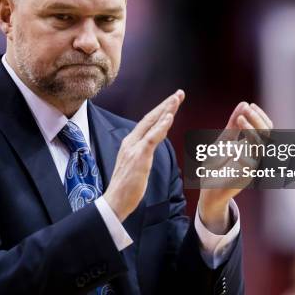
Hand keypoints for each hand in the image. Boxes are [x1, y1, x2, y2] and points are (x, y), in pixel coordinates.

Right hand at [103, 90, 184, 221]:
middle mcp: (131, 142)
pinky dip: (161, 126)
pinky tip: (169, 117)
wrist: (115, 201)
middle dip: (166, 104)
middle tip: (179, 93)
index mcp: (131, 143)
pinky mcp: (139, 156)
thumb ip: (143, 153)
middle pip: (150, 118)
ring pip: (152, 123)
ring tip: (177, 98)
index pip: (148, 122)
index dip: (160, 110)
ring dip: (166, 110)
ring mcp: (134, 148)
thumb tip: (151, 147)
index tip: (172, 101)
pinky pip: (152, 138)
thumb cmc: (126, 188)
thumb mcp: (136, 165)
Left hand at [199, 101, 272, 233]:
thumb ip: (233, 125)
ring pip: (261, 147)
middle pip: (268, 135)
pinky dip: (244, 155)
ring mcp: (253, 166)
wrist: (209, 190)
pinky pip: (251, 165)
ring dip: (252, 132)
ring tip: (239, 120)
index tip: (249, 104)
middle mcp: (257, 155)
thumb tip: (244, 103)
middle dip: (257, 120)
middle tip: (246, 109)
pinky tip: (234, 148)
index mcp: (253, 146)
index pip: (266, 127)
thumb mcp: (223, 141)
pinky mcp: (246, 178)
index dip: (260, 115)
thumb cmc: (216, 166)